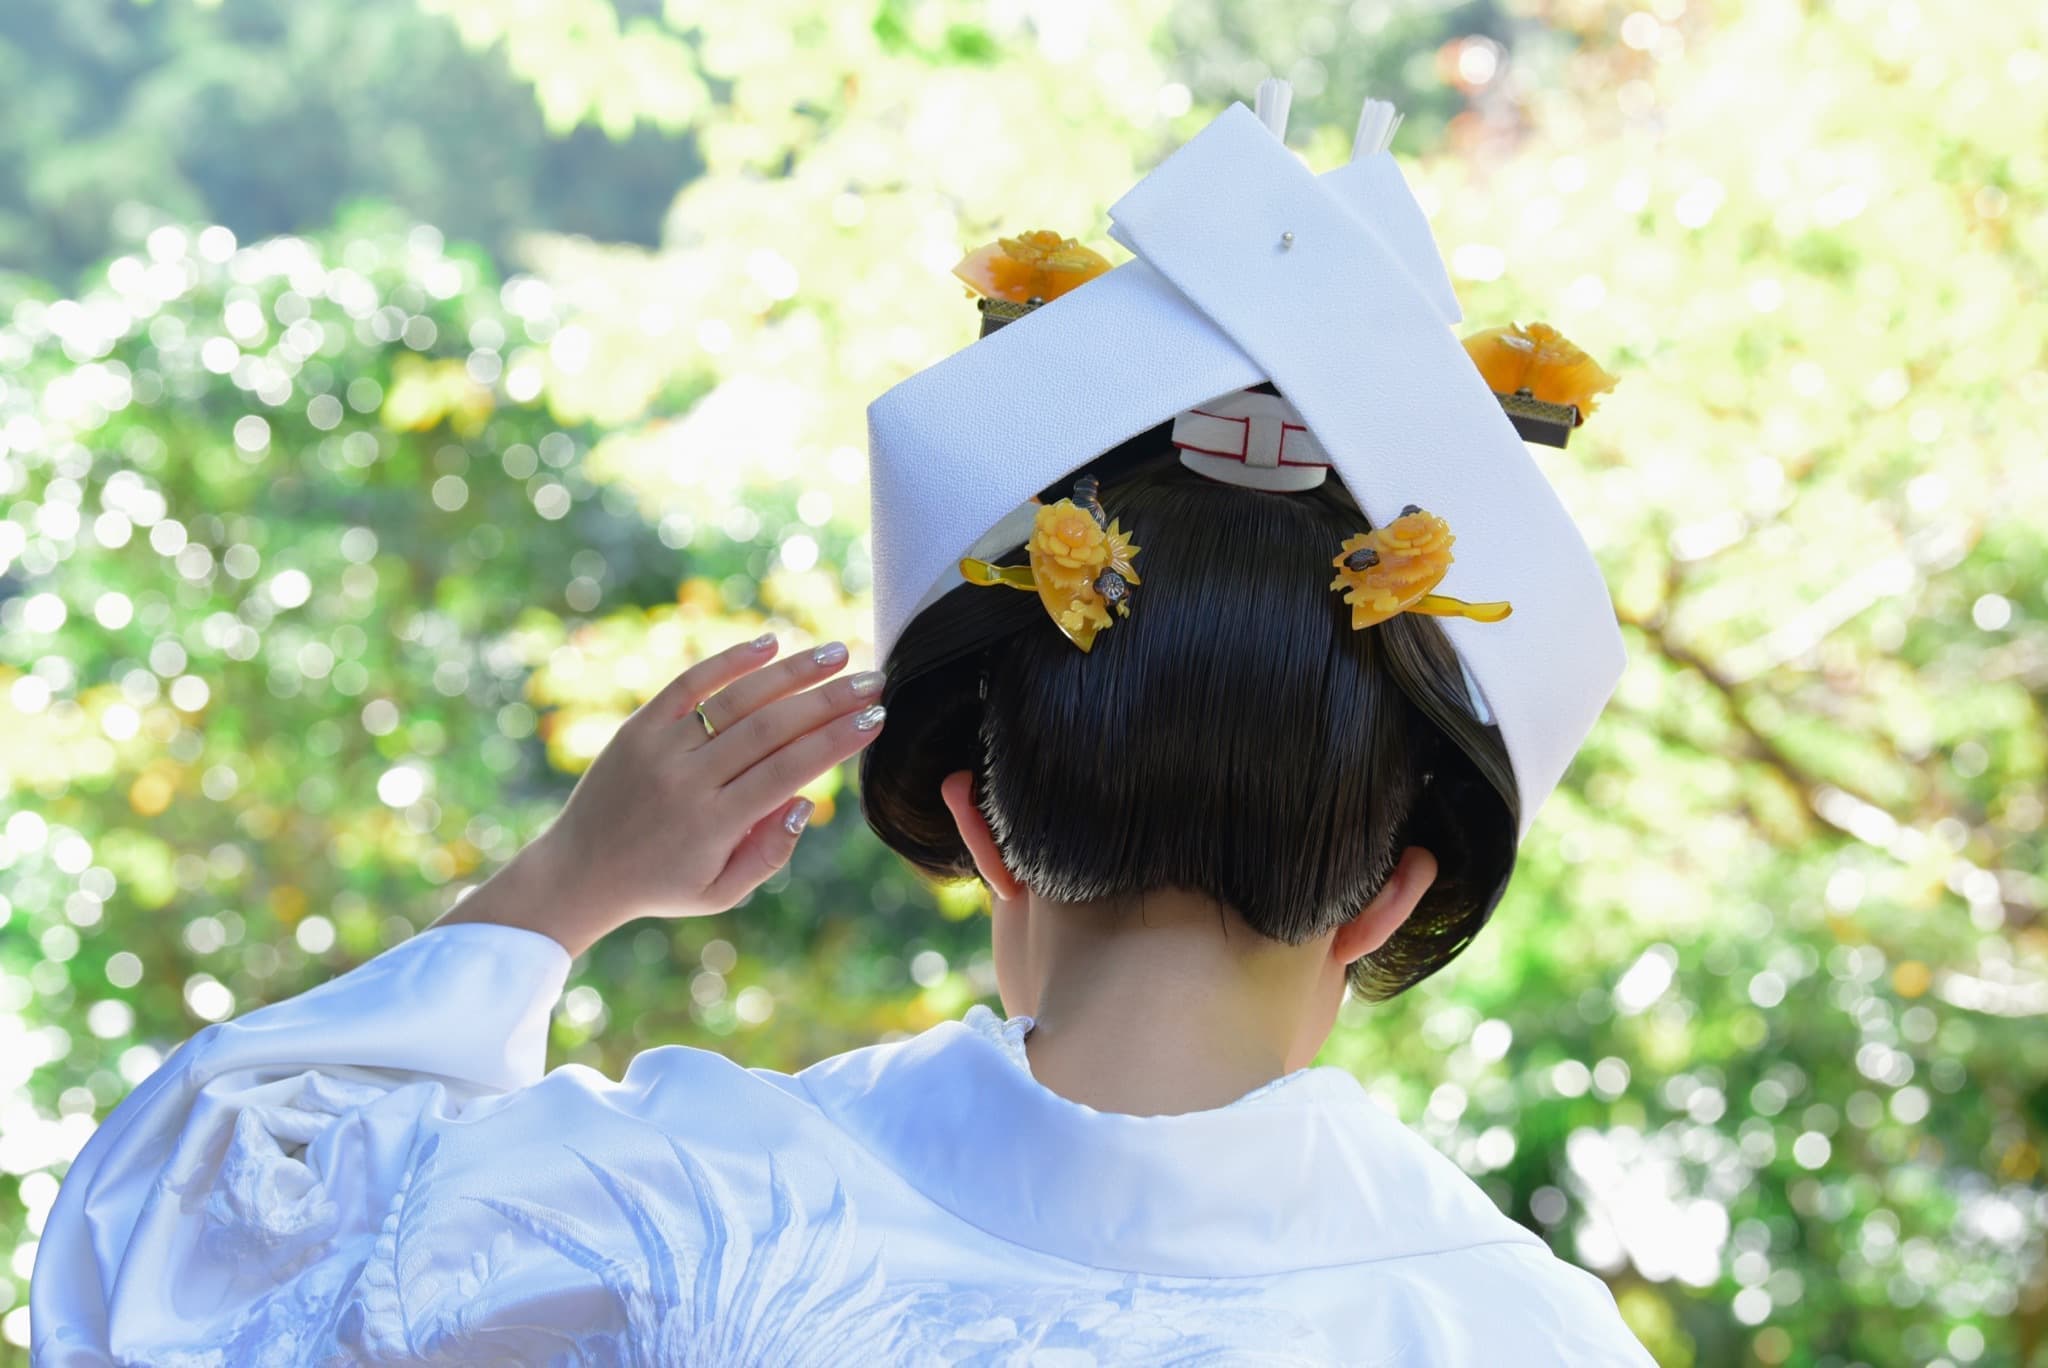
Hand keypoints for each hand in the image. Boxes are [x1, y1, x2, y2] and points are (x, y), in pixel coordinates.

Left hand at [435, 633, 885, 956]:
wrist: (578, 871)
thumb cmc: (663, 884)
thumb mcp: (722, 893)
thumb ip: (771, 853)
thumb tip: (807, 801)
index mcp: (715, 824)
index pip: (789, 770)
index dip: (836, 740)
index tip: (875, 718)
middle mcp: (689, 780)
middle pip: (771, 728)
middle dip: (829, 700)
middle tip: (874, 679)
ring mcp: (661, 748)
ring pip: (736, 699)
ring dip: (791, 672)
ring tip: (836, 653)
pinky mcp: (638, 726)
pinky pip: (688, 684)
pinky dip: (729, 660)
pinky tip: (769, 642)